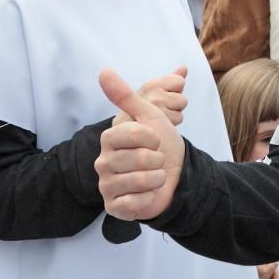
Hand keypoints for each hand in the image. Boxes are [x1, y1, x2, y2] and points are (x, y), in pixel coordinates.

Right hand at [95, 69, 184, 220]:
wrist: (176, 174)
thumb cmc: (161, 143)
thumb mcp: (148, 115)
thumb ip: (125, 95)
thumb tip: (104, 71)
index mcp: (109, 140)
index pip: (131, 134)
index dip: (151, 136)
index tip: (156, 139)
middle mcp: (103, 163)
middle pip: (139, 159)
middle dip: (157, 159)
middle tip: (156, 160)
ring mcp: (107, 186)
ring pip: (140, 181)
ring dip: (157, 178)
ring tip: (155, 175)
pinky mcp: (114, 207)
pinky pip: (133, 203)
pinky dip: (149, 197)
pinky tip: (148, 194)